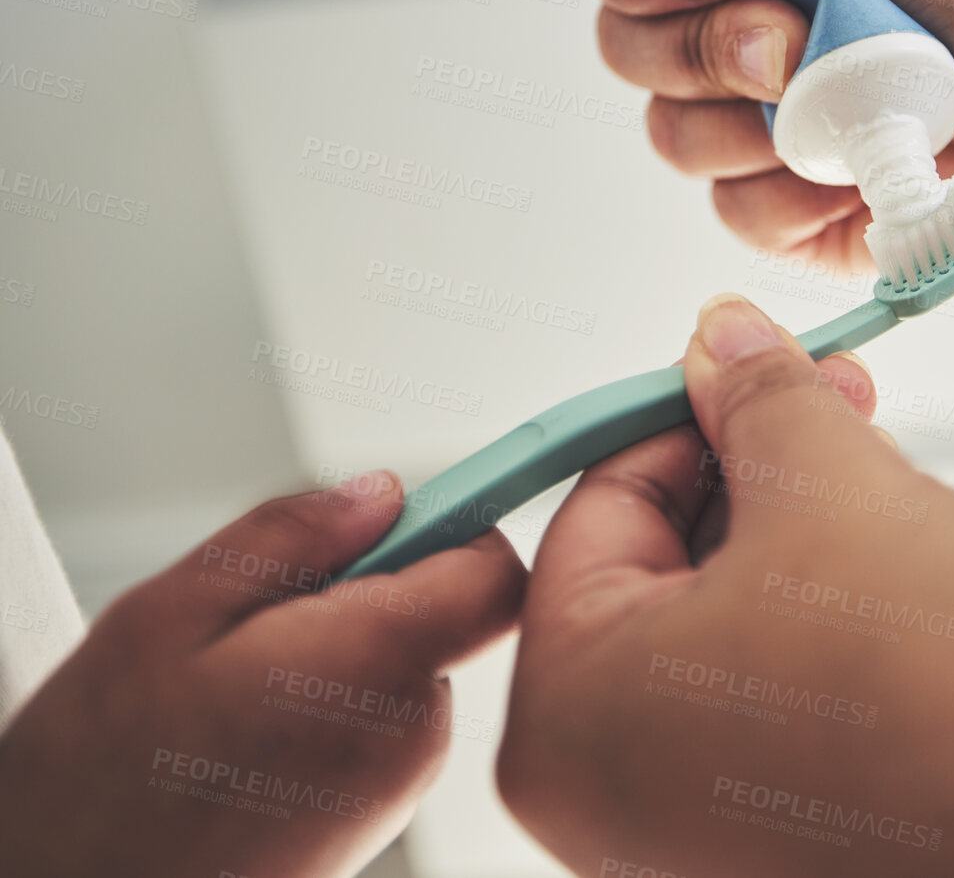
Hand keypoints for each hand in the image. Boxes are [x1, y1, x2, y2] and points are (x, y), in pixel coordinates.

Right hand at [0, 472, 524, 877]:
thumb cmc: (103, 784)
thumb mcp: (170, 614)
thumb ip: (292, 537)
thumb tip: (379, 493)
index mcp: (378, 664)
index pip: (494, 571)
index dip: (457, 524)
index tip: (395, 512)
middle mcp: (411, 730)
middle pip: (442, 613)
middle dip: (368, 588)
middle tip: (257, 612)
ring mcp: (398, 784)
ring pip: (400, 666)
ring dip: (335, 650)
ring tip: (230, 685)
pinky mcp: (373, 817)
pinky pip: (375, 724)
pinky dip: (325, 705)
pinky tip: (242, 732)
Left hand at [496, 295, 953, 877]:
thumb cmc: (952, 705)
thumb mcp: (840, 495)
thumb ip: (761, 401)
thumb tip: (718, 336)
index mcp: (570, 715)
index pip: (599, 506)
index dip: (694, 413)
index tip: (766, 367)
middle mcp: (606, 796)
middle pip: (665, 569)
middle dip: (763, 478)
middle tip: (848, 411)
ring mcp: (691, 832)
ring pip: (734, 626)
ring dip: (813, 549)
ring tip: (910, 519)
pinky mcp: (778, 846)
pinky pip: (780, 696)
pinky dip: (835, 631)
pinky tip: (921, 604)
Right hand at [539, 0, 953, 347]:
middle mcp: (758, 1)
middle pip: (623, 30)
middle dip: (701, 41)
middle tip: (786, 36)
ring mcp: (775, 106)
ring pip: (668, 127)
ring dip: (751, 117)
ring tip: (845, 96)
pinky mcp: (798, 194)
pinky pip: (730, 204)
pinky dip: (793, 189)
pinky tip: (858, 164)